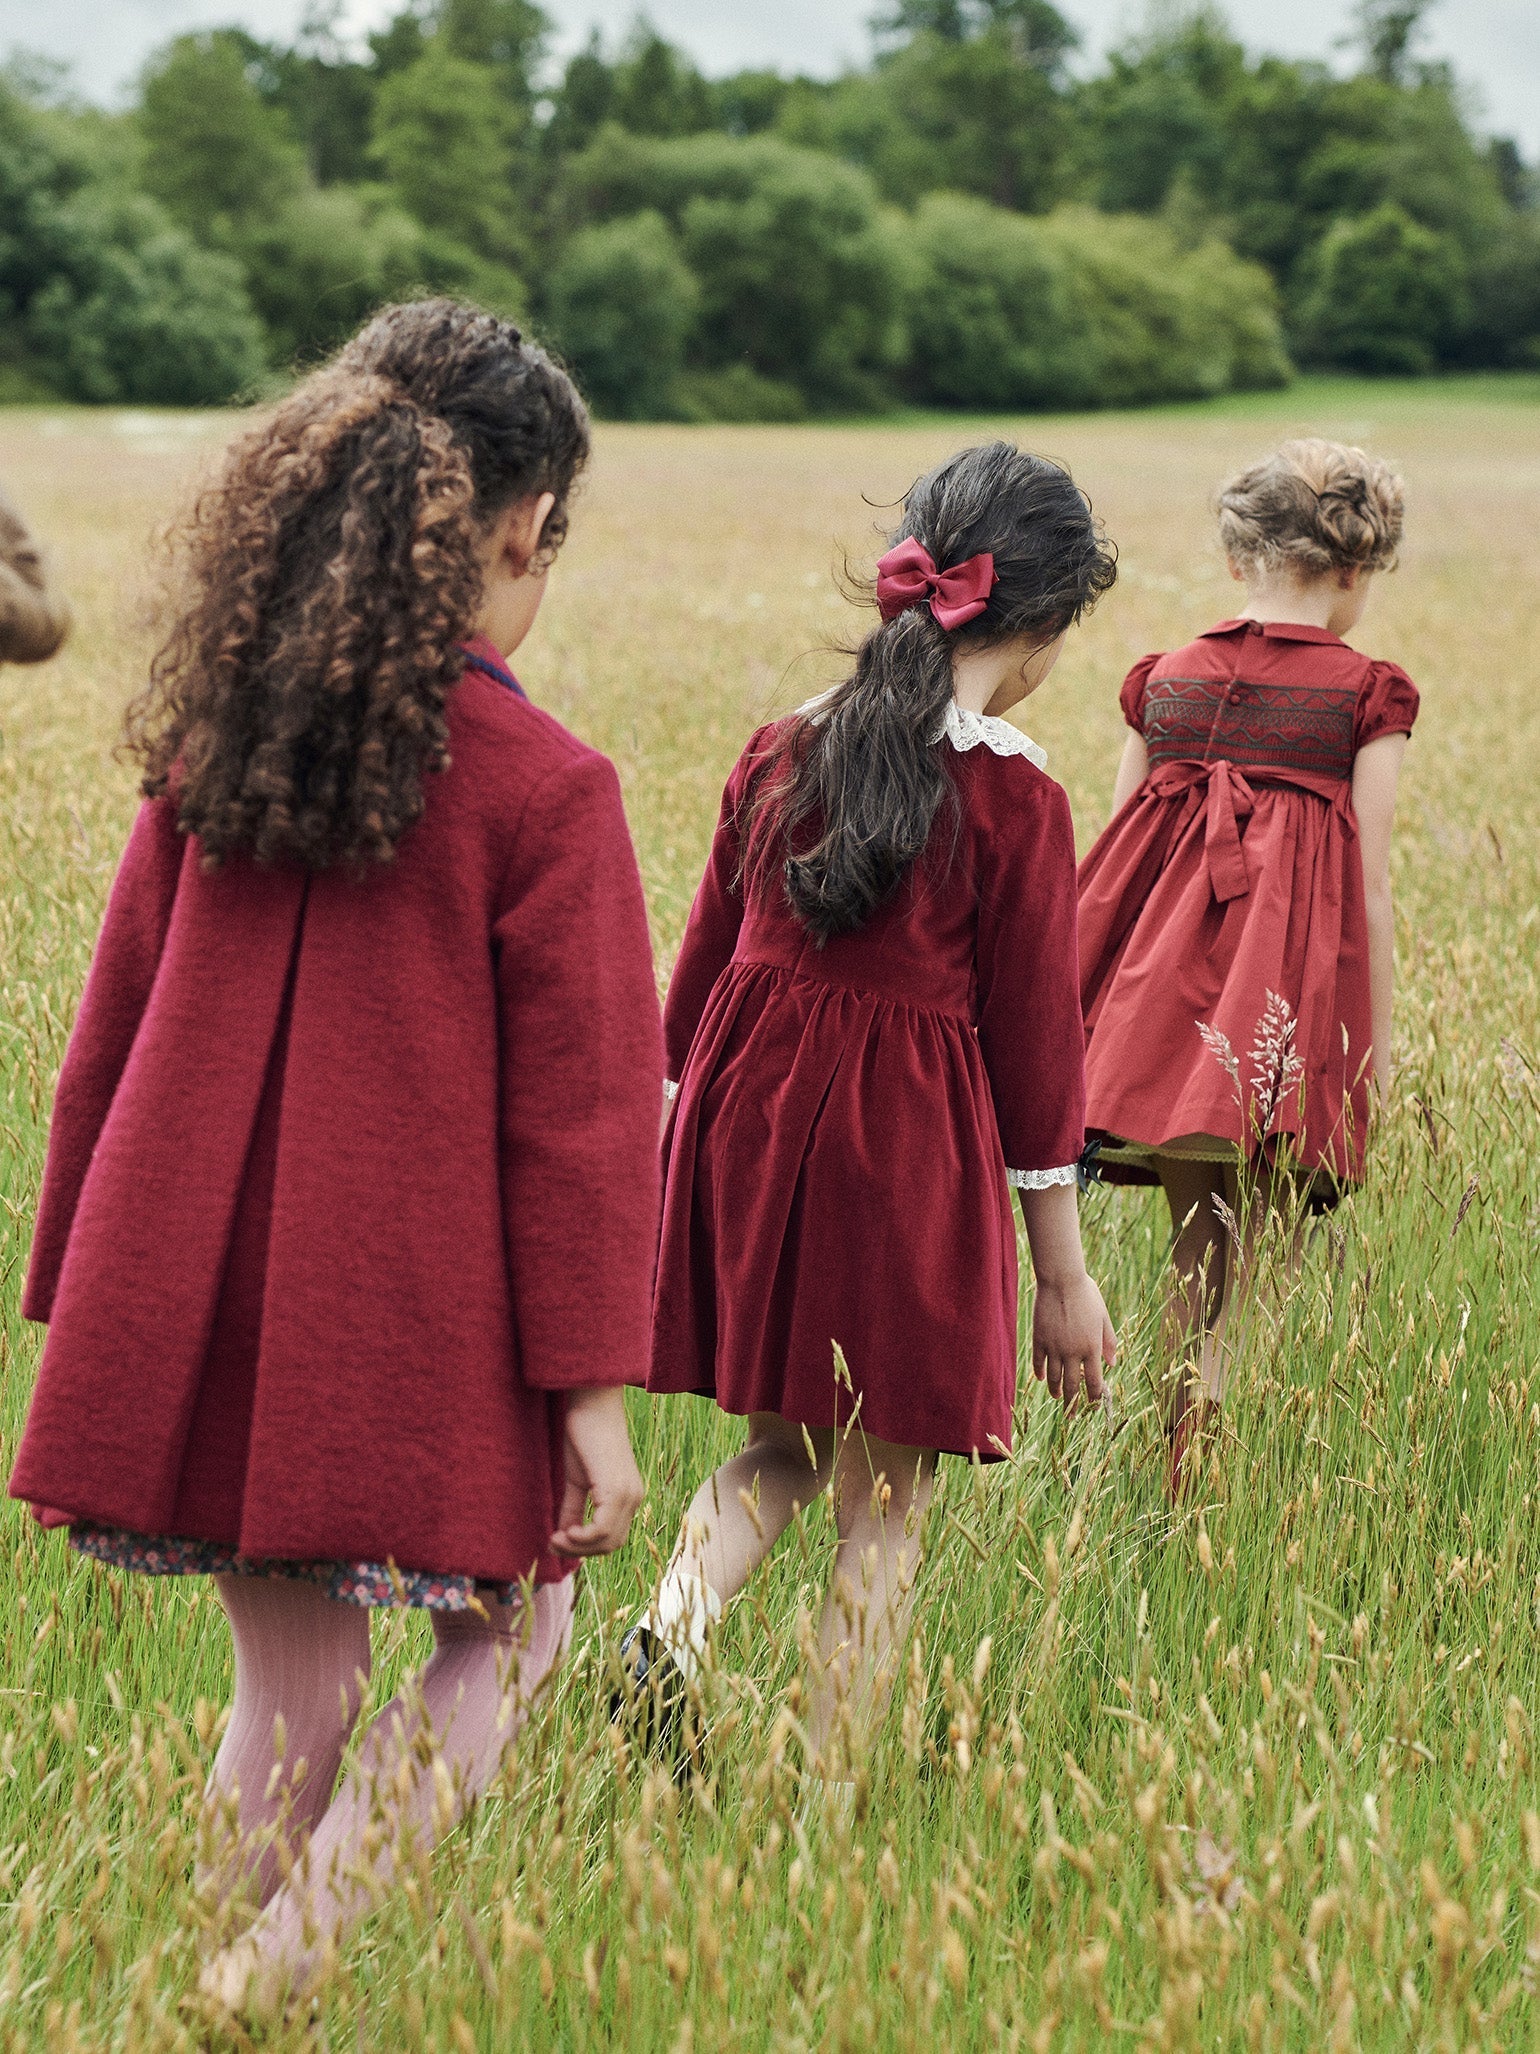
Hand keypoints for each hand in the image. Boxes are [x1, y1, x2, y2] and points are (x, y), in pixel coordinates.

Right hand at [550, 1386, 644, 1556]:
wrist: (591, 1403)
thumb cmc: (583, 1435)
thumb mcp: (576, 1480)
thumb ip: (573, 1508)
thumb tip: (562, 1536)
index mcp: (627, 1496)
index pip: (612, 1538)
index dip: (584, 1548)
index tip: (555, 1542)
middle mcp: (634, 1498)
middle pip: (611, 1545)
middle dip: (580, 1551)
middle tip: (552, 1543)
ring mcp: (628, 1494)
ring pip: (608, 1541)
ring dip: (578, 1547)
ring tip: (555, 1538)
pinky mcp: (617, 1489)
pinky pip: (602, 1529)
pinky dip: (581, 1537)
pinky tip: (564, 1531)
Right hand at [1032, 1270, 1116, 1410]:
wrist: (1061, 1280)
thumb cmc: (1086, 1295)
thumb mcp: (1103, 1316)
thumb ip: (1109, 1341)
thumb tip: (1113, 1363)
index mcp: (1092, 1347)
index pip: (1095, 1381)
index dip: (1095, 1396)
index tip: (1094, 1404)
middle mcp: (1073, 1352)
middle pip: (1073, 1385)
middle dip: (1074, 1403)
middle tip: (1073, 1416)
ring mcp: (1054, 1347)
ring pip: (1054, 1378)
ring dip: (1056, 1391)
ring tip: (1057, 1398)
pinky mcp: (1039, 1339)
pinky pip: (1039, 1362)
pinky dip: (1040, 1373)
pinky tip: (1042, 1379)